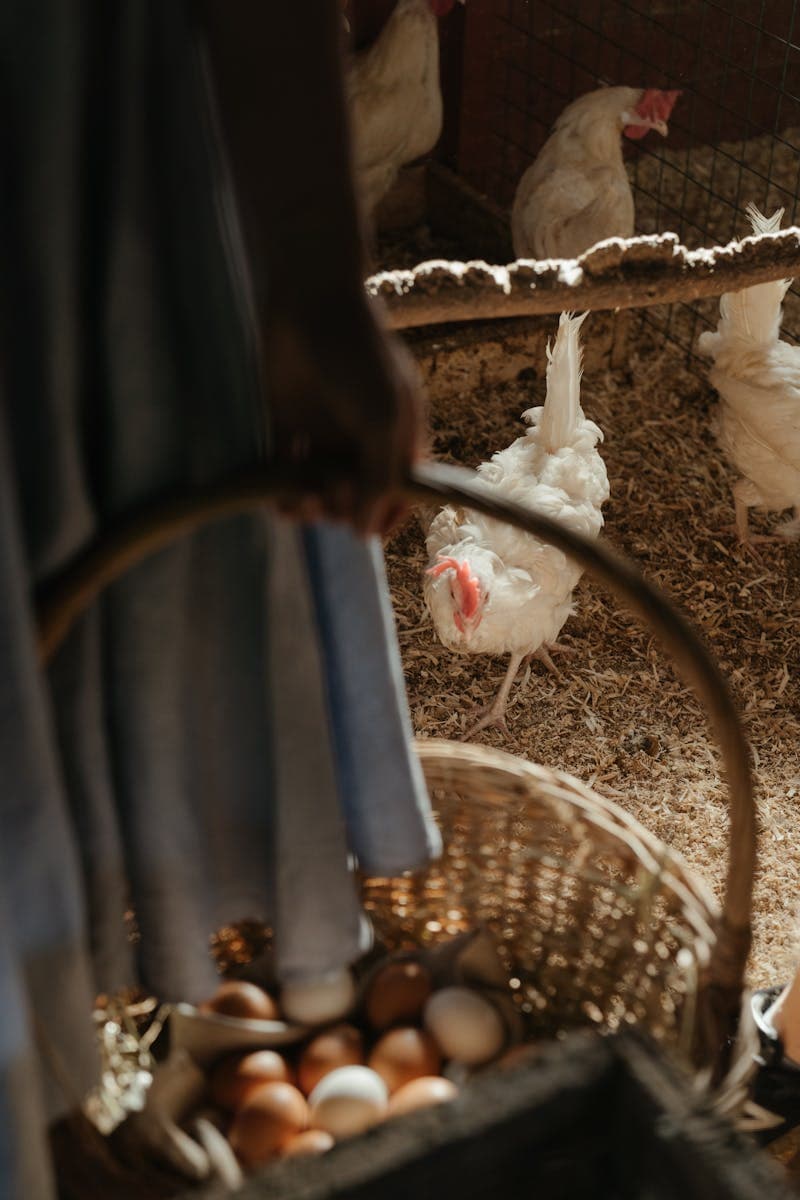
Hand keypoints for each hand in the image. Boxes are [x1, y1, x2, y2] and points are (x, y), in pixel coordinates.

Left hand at [263, 294, 423, 535]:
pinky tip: (278, 494)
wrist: (311, 303)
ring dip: (309, 506)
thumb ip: (378, 478)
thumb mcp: (381, 421)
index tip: (366, 531)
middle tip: (329, 497)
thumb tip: (367, 532)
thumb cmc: (359, 358)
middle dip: (342, 509)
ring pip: (318, 489)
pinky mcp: (288, 425)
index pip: (398, 493)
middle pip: (354, 497)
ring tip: (299, 502)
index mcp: (396, 438)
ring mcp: (324, 434)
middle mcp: (361, 441)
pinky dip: (280, 489)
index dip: (385, 517)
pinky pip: (284, 470)